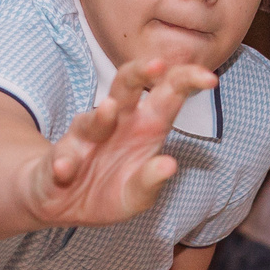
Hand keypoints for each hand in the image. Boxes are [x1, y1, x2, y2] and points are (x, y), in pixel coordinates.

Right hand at [26, 57, 217, 228]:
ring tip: (109, 110)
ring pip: (92, 119)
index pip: (168, 94)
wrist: (62, 204)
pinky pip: (61, 158)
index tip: (210, 79)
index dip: (187, 81)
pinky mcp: (59, 159)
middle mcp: (116, 122)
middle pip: (127, 86)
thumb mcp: (135, 197)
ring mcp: (85, 138)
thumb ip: (150, 181)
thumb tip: (169, 165)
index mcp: (145, 126)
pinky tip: (65, 169)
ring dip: (100, 116)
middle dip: (141, 72)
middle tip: (157, 65)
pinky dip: (63, 163)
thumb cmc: (107, 191)